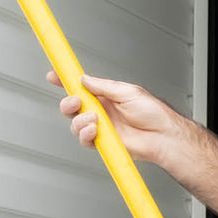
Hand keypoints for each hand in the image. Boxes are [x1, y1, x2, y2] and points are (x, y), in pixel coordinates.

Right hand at [51, 70, 192, 169]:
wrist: (163, 136)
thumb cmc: (154, 114)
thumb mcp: (127, 91)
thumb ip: (103, 86)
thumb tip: (84, 79)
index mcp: (106, 95)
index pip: (81, 86)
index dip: (66, 81)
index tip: (54, 75)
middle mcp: (101, 111)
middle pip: (72, 106)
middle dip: (69, 103)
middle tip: (76, 102)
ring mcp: (101, 127)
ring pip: (75, 124)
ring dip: (81, 121)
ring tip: (95, 119)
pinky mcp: (103, 142)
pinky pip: (85, 140)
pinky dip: (86, 134)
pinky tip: (96, 131)